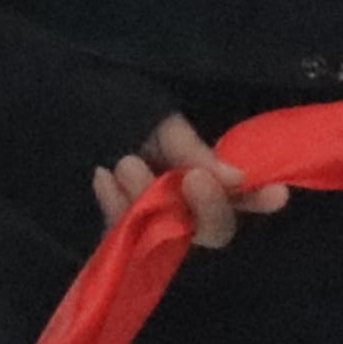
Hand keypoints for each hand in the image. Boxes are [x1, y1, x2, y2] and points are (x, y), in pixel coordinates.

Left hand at [93, 112, 287, 241]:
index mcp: (205, 173)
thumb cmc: (118, 108)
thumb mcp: (159, 120)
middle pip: (213, 228)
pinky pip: (123, 235)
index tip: (277, 194)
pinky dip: (116, 208)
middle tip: (191, 177)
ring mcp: (152, 221)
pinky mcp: (117, 232)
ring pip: (167, 233)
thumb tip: (235, 179)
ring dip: (149, 201)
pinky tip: (103, 178)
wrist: (64, 110)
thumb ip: (194, 153)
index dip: (260, 199)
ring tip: (126, 163)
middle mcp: (185, 204)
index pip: (242, 197)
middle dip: (206, 206)